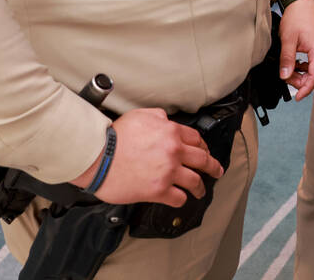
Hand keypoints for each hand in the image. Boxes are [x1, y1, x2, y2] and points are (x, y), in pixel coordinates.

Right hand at [70, 107, 222, 206]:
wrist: (97, 157)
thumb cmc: (114, 136)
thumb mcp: (140, 115)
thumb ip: (159, 117)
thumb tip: (167, 121)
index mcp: (171, 132)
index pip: (197, 139)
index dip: (204, 147)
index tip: (206, 152)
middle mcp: (174, 152)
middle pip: (203, 160)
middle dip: (213, 166)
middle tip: (216, 171)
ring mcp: (168, 172)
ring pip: (195, 181)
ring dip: (200, 188)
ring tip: (200, 191)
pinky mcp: (158, 191)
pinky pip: (178, 197)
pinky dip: (181, 199)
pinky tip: (180, 199)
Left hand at [278, 0, 313, 100]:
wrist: (303, 2)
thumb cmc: (297, 17)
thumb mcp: (287, 40)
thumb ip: (287, 60)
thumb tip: (284, 76)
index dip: (306, 89)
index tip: (297, 96)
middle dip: (304, 82)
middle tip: (288, 78)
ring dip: (306, 75)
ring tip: (291, 70)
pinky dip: (308, 67)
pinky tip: (298, 63)